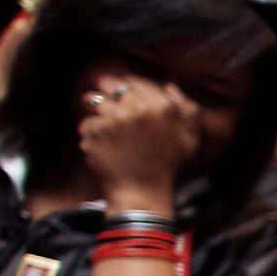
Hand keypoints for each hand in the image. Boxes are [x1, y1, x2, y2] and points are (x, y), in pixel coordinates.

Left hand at [76, 76, 198, 214]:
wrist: (141, 193)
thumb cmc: (165, 166)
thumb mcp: (189, 139)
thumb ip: (188, 110)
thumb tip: (169, 87)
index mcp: (163, 107)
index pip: (136, 83)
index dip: (128, 87)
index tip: (124, 95)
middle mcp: (139, 109)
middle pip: (113, 87)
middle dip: (108, 95)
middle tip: (111, 111)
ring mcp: (114, 119)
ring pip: (95, 101)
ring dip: (97, 111)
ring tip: (106, 129)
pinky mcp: (94, 131)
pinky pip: (87, 123)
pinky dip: (91, 134)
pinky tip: (104, 148)